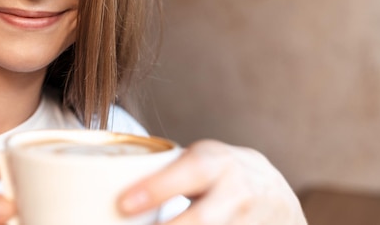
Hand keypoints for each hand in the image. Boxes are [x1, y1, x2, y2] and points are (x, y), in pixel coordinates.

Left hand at [118, 140, 306, 223]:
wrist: (275, 195)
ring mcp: (248, 222)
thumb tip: (103, 188)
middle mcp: (236, 191)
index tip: (123, 205)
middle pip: (201, 221)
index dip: (156, 190)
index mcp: (216, 162)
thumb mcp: (199, 162)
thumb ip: (166, 173)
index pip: (188, 173)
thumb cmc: (218, 173)